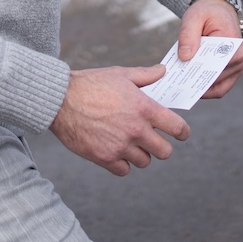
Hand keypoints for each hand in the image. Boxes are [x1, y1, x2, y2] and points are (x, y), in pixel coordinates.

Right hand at [50, 66, 189, 176]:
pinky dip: (122, 164)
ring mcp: (120, 146)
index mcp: (144, 108)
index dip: (182, 131)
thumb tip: (163, 72)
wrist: (60, 100)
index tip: (181, 133)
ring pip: (144, 162)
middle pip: (165, 151)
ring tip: (131, 143)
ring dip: (141, 154)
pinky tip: (116, 151)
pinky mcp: (104, 158)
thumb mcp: (121, 74)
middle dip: (162, 146)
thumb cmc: (91, 83)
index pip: (177, 127)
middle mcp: (135, 129)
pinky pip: (124, 170)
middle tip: (154, 140)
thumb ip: (145, 75)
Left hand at [179, 0, 242, 98]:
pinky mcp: (231, 74)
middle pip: (214, 79)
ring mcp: (236, 68)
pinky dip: (204, 90)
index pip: (213, 65)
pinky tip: (189, 86)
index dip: (197, 74)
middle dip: (195, 83)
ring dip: (199, 88)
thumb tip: (185, 57)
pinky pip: (218, 89)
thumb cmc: (207, 13)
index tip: (180, 78)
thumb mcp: (193, 16)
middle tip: (175, 86)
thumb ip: (188, 35)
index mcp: (230, 43)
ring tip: (180, 87)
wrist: (219, 12)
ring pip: (216, 88)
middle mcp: (238, 59)